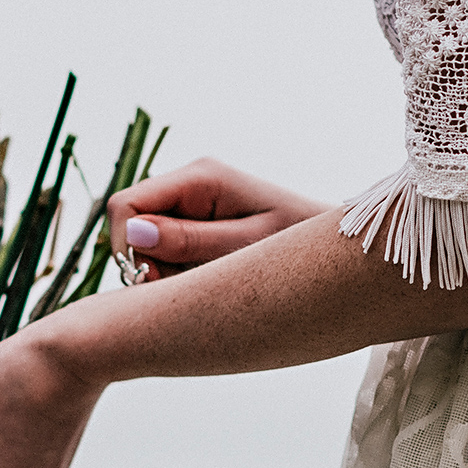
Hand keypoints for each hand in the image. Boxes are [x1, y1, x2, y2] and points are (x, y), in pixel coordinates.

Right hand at [109, 158, 329, 279]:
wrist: (340, 249)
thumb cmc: (302, 248)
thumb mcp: (246, 249)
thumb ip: (189, 242)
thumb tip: (134, 233)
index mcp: (202, 177)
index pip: (126, 205)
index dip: (128, 248)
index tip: (157, 281)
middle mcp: (192, 182)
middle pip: (131, 223)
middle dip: (146, 263)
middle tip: (188, 289)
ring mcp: (194, 200)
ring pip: (144, 240)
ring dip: (163, 271)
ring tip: (210, 283)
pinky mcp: (199, 220)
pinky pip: (164, 248)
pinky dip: (176, 271)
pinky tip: (210, 279)